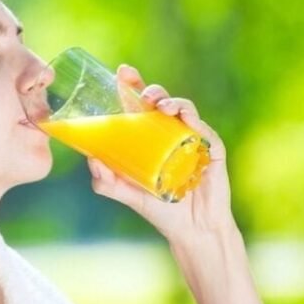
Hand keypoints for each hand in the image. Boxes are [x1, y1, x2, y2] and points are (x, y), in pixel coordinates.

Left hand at [87, 64, 236, 247]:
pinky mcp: (212, 151)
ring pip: (185, 110)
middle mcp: (173, 134)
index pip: (141, 106)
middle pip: (162, 102)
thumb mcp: (128, 194)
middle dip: (151, 89)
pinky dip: (194, 121)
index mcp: (153, 137)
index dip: (133, 86)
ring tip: (159, 105)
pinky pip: (205, 131)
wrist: (192, 231)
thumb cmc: (161, 210)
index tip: (122, 73)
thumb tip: (90, 160)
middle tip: (141, 92)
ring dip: (172, 102)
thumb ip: (107, 181)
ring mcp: (194, 140)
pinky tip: (184, 118)